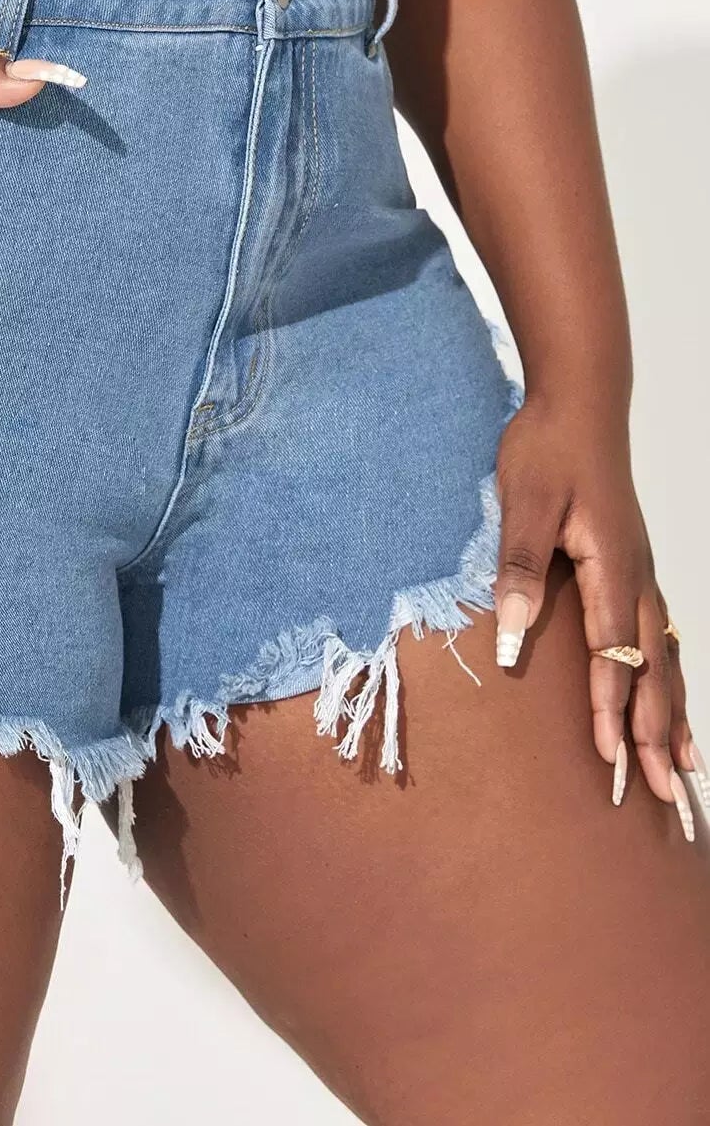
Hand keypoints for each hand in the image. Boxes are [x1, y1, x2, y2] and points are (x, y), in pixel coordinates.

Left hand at [492, 396, 703, 838]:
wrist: (579, 403)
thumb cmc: (546, 449)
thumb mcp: (522, 505)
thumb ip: (519, 571)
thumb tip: (511, 640)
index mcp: (611, 569)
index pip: (613, 657)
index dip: (611, 711)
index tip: (609, 761)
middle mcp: (637, 580)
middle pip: (654, 672)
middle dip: (658, 737)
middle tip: (664, 797)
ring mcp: (642, 575)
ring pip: (667, 660)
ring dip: (675, 718)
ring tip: (687, 772)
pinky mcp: (635, 569)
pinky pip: (662, 639)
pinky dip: (672, 680)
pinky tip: (676, 703)